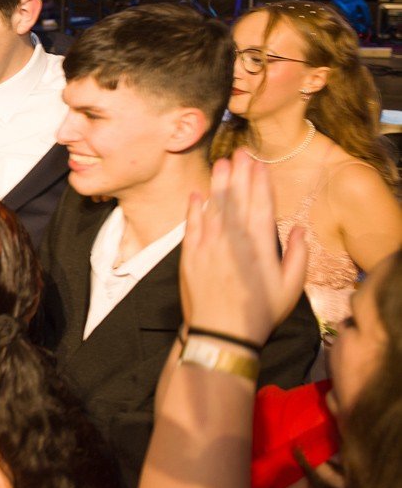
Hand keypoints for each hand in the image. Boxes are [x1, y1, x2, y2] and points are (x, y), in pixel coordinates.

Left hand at [179, 151, 308, 345]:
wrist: (219, 334)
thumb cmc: (259, 313)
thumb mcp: (290, 289)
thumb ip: (296, 256)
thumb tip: (298, 228)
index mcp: (259, 247)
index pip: (260, 206)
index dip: (259, 182)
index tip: (258, 163)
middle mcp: (233, 241)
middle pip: (236, 201)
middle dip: (238, 175)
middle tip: (239, 153)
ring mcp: (208, 247)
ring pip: (213, 208)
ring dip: (217, 185)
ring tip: (220, 164)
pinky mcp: (189, 256)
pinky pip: (191, 226)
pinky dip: (194, 209)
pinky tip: (197, 194)